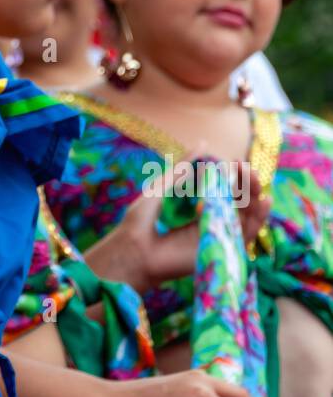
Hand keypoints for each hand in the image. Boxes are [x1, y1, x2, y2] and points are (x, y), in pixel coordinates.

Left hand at [98, 159, 272, 291]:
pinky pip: (245, 238)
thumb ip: (183, 169)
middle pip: (241, 206)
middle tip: (247, 168)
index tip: (236, 161)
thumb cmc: (140, 221)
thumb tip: (202, 143)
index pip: (227, 193)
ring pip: (248, 220)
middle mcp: (213, 226)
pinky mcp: (220, 253)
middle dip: (248, 186)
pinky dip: (258, 221)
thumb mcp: (163, 187)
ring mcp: (217, 240)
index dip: (235, 178)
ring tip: (256, 180)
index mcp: (201, 212)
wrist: (131, 249)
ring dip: (256, 200)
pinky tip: (264, 202)